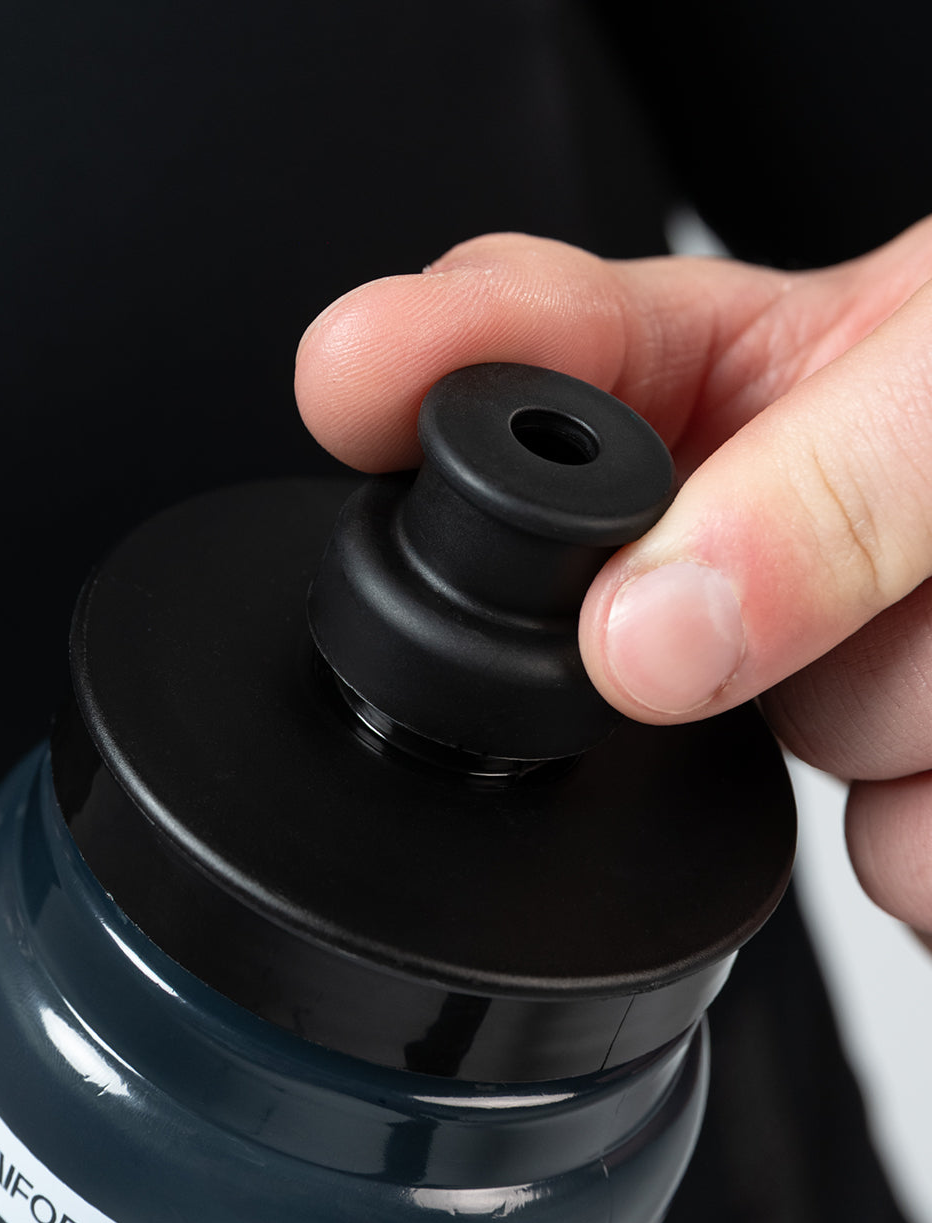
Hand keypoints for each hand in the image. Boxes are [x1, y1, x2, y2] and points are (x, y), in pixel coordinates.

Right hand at [295, 226, 931, 938]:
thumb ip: (823, 483)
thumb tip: (642, 631)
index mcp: (750, 386)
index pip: (544, 349)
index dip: (434, 358)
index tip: (354, 377)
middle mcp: (767, 538)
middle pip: (650, 625)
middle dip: (771, 607)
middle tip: (894, 559)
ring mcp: (833, 681)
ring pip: (802, 769)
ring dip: (929, 716)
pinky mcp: (915, 805)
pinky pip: (898, 868)